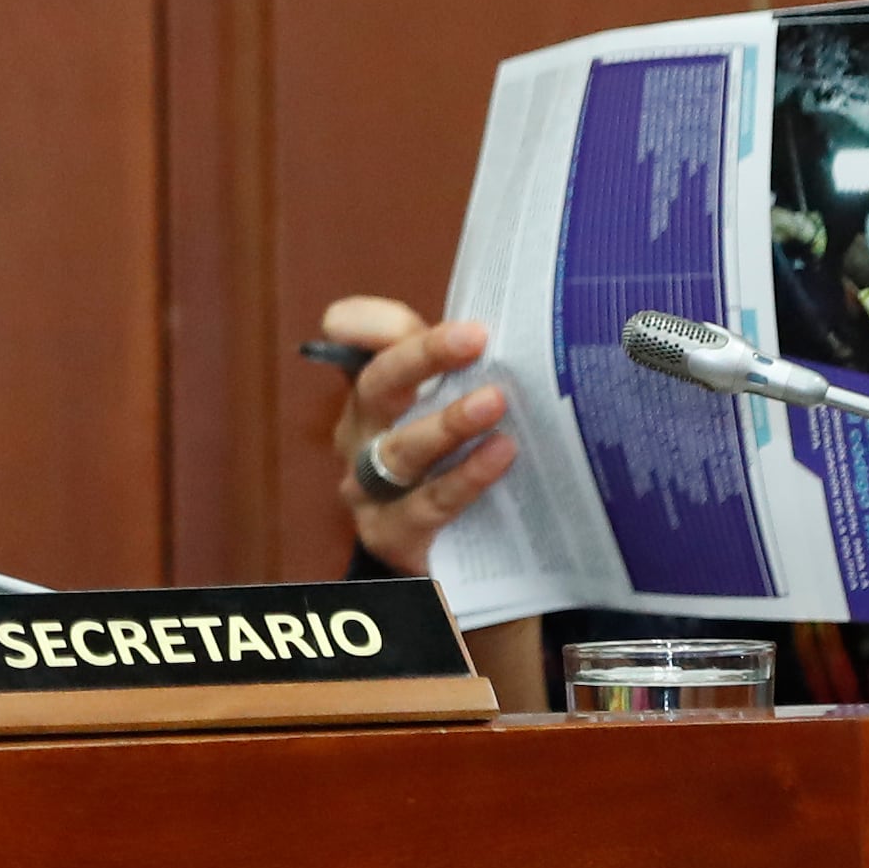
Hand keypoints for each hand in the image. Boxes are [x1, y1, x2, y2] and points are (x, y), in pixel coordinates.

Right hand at [322, 296, 517, 576]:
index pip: (363, 345)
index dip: (377, 322)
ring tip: (493, 402)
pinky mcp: (389, 535)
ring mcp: (369, 488)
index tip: (428, 305)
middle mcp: (360, 436)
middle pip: (376, 386)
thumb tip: (508, 327)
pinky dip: (464, 478)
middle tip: (474, 338)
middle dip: (422, 357)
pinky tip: (499, 456)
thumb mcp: (457, 413)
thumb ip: (469, 372)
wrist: (447, 561)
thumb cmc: (454, 471)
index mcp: (374, 396)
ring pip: (400, 449)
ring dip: (446, 422)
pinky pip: (426, 504)